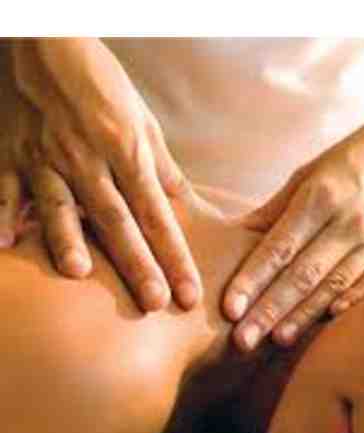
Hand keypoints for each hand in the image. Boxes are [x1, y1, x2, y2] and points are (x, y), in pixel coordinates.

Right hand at [5, 38, 200, 311]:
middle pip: (117, 220)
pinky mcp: (11, 154)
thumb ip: (160, 164)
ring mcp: (45, 158)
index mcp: (126, 150)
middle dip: (138, 264)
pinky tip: (5, 245)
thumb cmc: (100, 81)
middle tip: (156, 302)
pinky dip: (5, 215)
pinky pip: (6, 188)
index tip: (190, 291)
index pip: (157, 214)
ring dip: (69, 239)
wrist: (47, 43)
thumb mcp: (142, 118)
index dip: (175, 255)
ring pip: (61, 205)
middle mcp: (88, 158)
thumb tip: (182, 201)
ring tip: (80, 273)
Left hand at [223, 92, 363, 350]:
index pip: (279, 247)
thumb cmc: (362, 154)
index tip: (229, 307)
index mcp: (323, 196)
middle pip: (303, 275)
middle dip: (270, 310)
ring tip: (276, 341)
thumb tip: (242, 233)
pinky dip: (349, 305)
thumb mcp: (316, 169)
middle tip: (241, 341)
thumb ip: (280, 206)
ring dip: (304, 316)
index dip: (252, 279)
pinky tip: (328, 324)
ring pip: (335, 287)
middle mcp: (351, 221)